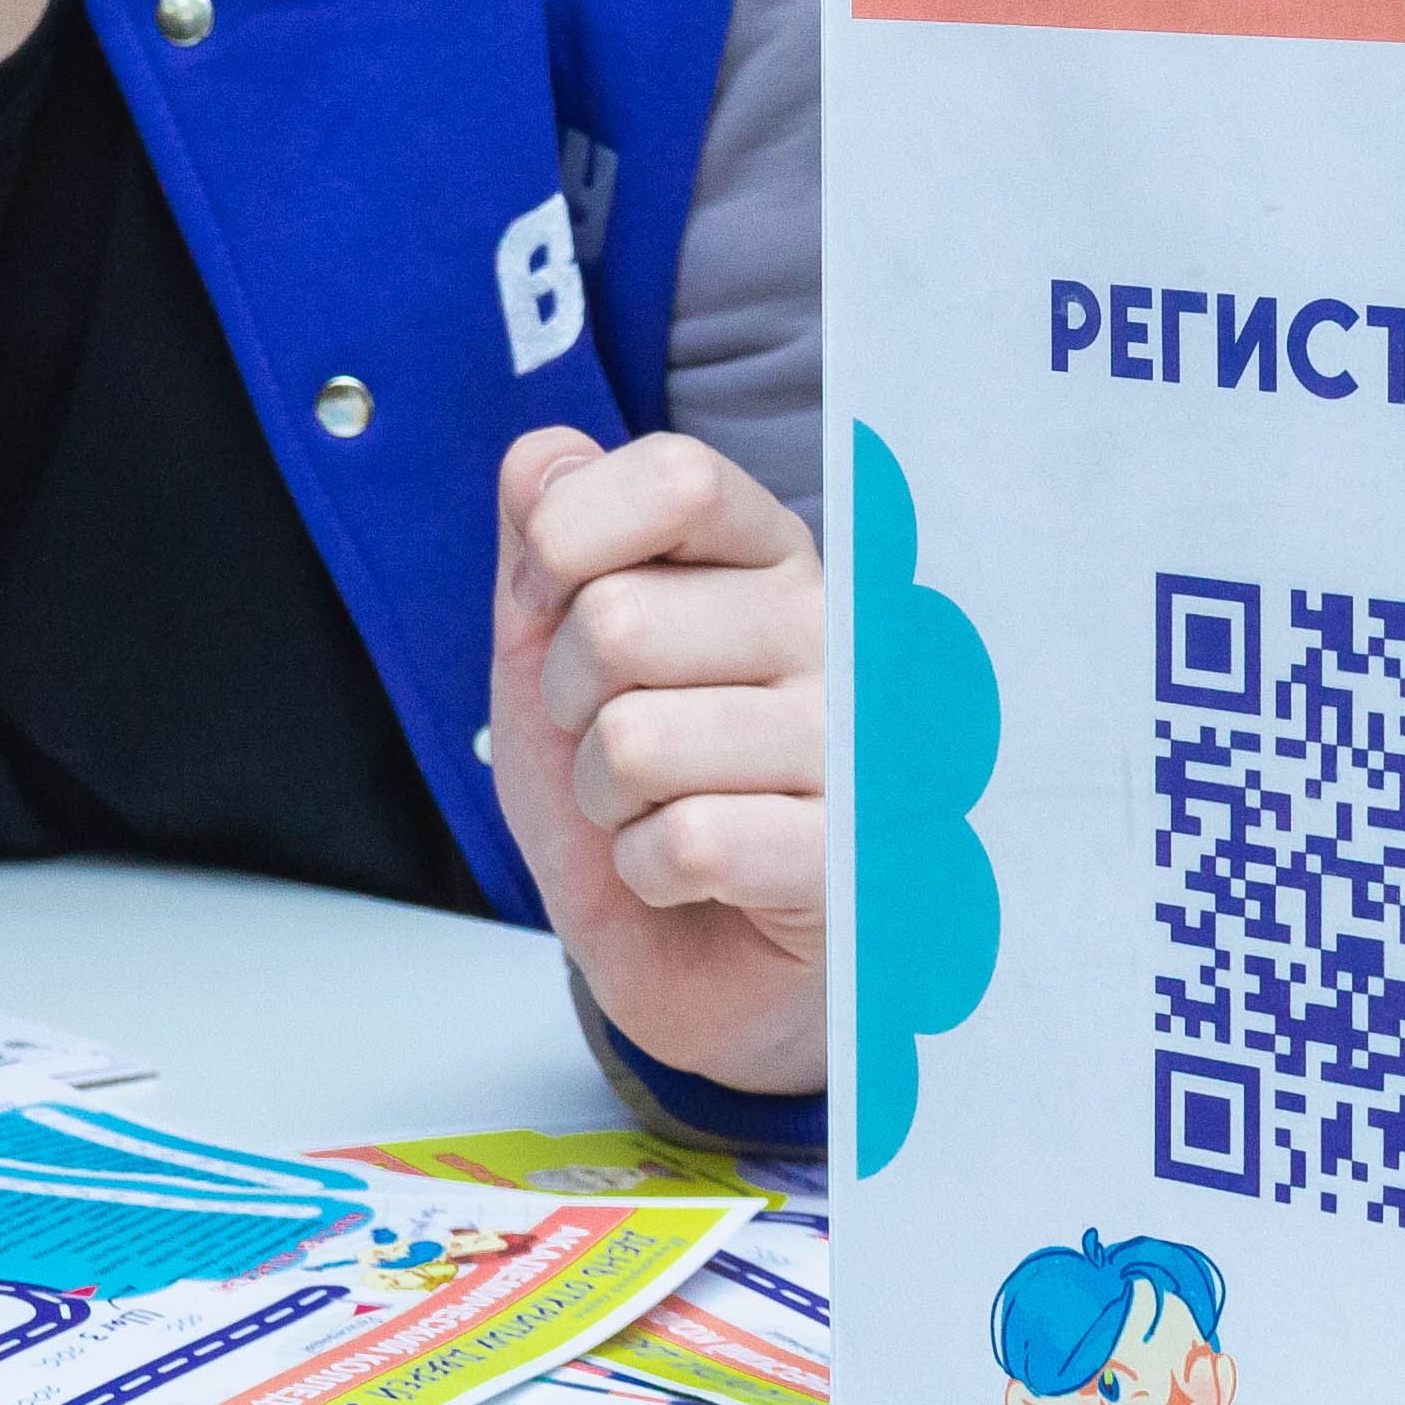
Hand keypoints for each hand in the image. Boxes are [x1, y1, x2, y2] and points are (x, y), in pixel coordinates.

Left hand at [487, 424, 823, 1094]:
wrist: (686, 947)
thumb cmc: (633, 780)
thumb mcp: (555, 644)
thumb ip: (546, 539)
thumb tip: (542, 457)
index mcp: (772, 556)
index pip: (678, 477)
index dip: (568, 539)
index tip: (557, 598)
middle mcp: (839, 634)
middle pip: (619, 623)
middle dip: (566, 701)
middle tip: (614, 738)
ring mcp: (861, 748)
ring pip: (638, 742)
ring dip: (604, 796)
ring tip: (655, 806)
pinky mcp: (854, 863)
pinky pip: (686, 846)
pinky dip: (646, 872)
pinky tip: (690, 875)